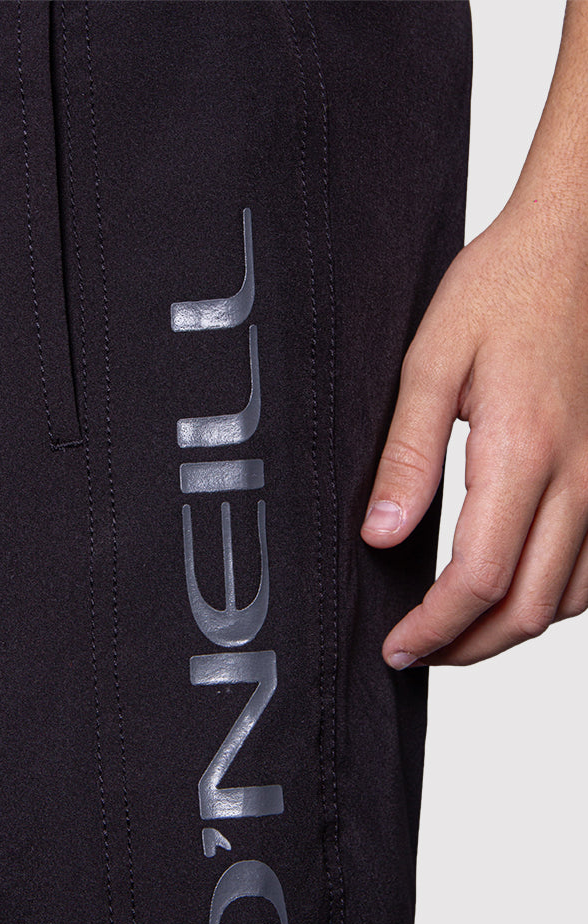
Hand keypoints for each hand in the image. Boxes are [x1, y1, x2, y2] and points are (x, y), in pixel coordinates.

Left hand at [361, 196, 587, 667]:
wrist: (575, 245)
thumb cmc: (504, 288)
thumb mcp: (431, 361)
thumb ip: (407, 456)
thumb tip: (382, 536)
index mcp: (522, 453)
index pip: (478, 579)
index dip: (433, 628)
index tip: (397, 645)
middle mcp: (578, 478)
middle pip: (529, 607)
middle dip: (469, 647)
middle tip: (418, 651)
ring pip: (571, 598)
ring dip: (512, 629)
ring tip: (458, 632)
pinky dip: (556, 598)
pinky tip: (516, 591)